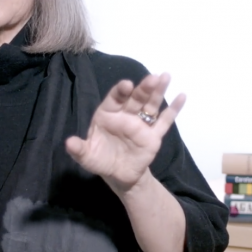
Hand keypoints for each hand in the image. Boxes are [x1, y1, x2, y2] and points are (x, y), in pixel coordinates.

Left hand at [65, 72, 185, 194]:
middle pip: (135, 99)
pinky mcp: (153, 136)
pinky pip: (164, 122)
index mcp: (108, 115)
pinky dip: (174, 109)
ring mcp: (141, 124)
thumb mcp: (87, 157)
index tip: (126, 85)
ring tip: (165, 77)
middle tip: (152, 78)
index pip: (114, 100)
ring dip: (158, 91)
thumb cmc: (101, 160)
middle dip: (143, 89)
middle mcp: (126, 116)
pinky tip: (182, 96)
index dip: (120, 92)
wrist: (119, 175)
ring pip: (151, 105)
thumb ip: (79, 149)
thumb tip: (69, 143)